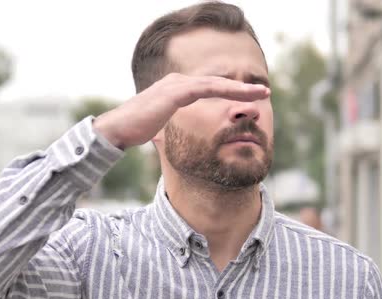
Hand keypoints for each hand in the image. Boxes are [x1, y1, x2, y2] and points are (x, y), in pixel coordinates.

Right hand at [93, 73, 269, 149]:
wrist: (117, 129)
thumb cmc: (136, 129)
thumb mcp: (160, 124)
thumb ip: (172, 123)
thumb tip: (173, 133)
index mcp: (176, 88)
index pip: (209, 87)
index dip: (231, 92)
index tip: (250, 98)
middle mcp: (177, 81)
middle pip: (216, 82)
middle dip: (242, 87)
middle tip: (264, 91)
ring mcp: (175, 84)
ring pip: (215, 83)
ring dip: (240, 88)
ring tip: (261, 92)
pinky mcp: (174, 92)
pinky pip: (205, 89)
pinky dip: (225, 90)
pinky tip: (241, 94)